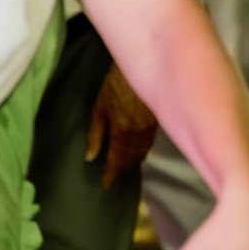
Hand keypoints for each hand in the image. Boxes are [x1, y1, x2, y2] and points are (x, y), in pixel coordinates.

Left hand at [86, 63, 159, 187]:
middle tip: (114, 174)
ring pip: (142, 152)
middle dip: (122, 168)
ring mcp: (150, 129)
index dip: (111, 173)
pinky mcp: (158, 122)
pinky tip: (138, 150)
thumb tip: (90, 157)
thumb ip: (96, 134)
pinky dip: (143, 150)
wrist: (143, 64)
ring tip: (125, 165)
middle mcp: (138, 134)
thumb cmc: (115, 84)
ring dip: (133, 160)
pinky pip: (150, 143)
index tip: (106, 184)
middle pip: (131, 159)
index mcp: (122, 132)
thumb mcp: (99, 108)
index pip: (117, 160)